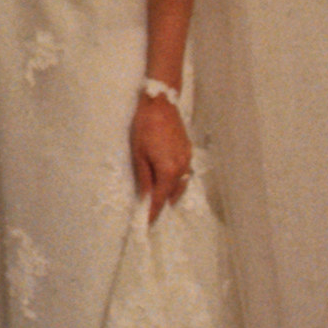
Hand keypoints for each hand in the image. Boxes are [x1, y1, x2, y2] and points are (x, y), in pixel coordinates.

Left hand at [130, 94, 190, 223]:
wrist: (161, 103)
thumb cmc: (145, 128)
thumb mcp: (139, 155)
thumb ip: (144, 178)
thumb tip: (145, 197)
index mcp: (169, 171)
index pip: (160, 198)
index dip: (153, 212)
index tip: (147, 223)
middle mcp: (182, 168)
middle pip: (173, 194)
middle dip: (162, 203)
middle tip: (151, 211)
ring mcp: (187, 159)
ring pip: (181, 184)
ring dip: (171, 192)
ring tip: (160, 199)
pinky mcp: (188, 151)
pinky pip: (184, 173)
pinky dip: (176, 180)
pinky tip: (168, 179)